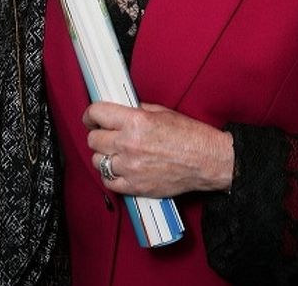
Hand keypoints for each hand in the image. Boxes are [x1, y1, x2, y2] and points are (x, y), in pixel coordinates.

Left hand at [84, 101, 233, 198]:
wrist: (207, 161)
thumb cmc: (188, 135)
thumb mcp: (161, 112)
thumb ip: (135, 110)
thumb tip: (117, 111)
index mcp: (135, 122)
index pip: (97, 113)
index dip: (91, 114)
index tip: (91, 117)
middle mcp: (129, 144)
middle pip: (93, 139)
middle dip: (98, 134)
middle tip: (105, 134)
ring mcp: (130, 168)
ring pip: (98, 161)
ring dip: (104, 156)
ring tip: (114, 153)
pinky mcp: (135, 187)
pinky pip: (109, 182)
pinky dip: (111, 175)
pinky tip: (120, 169)